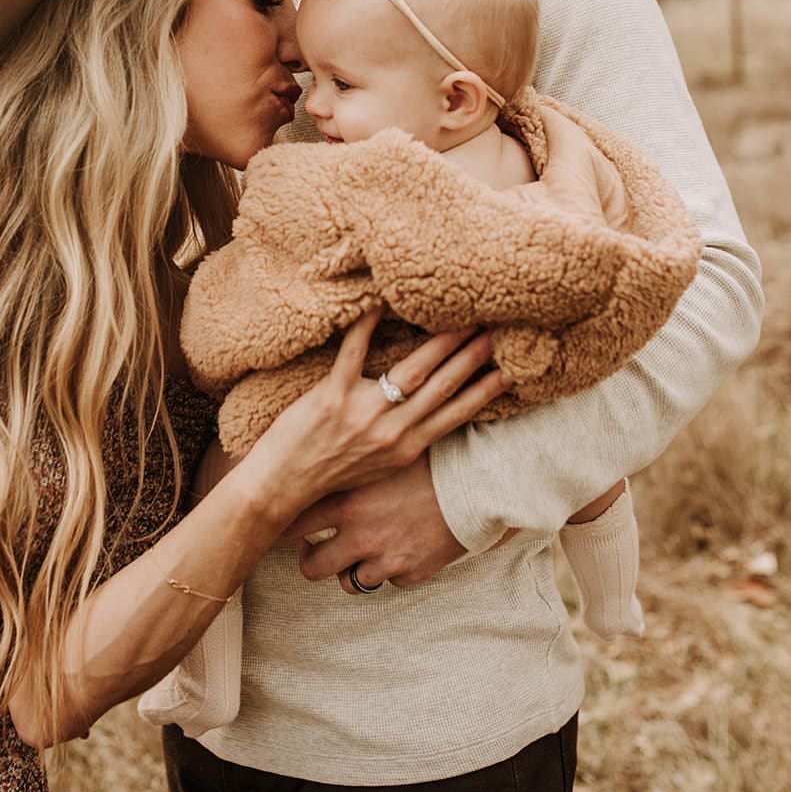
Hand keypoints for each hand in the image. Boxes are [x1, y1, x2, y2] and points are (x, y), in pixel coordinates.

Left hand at [247, 311, 507, 528]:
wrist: (282, 488)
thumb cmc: (329, 476)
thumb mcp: (378, 467)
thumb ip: (402, 440)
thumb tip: (423, 414)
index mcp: (406, 448)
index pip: (455, 414)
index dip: (484, 390)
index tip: (508, 370)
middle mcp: (391, 432)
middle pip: (442, 386)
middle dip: (472, 356)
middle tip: (494, 330)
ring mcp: (364, 413)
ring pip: (412, 369)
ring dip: (440, 341)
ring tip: (459, 318)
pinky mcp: (332, 398)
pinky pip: (353, 353)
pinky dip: (365, 326)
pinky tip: (376, 303)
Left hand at [289, 456, 466, 590]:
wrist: (476, 481)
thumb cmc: (426, 457)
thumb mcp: (379, 454)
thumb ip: (347, 463)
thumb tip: (315, 455)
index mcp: (347, 503)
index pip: (293, 524)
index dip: (279, 528)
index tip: (277, 524)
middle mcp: (361, 536)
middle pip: (313, 567)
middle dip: (310, 559)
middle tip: (313, 547)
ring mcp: (385, 560)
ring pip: (349, 583)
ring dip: (349, 569)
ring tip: (354, 552)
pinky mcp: (411, 573)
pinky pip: (388, 582)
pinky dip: (388, 570)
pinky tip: (395, 548)